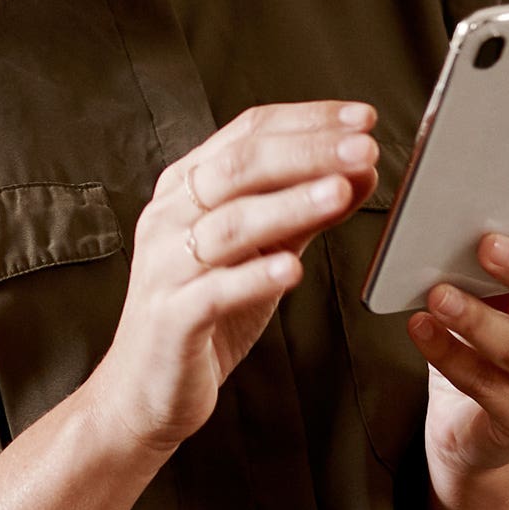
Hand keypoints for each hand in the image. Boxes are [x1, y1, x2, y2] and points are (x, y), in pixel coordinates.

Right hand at [80, 100, 377, 454]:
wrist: (146, 390)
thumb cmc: (206, 314)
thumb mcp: (262, 252)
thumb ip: (305, 211)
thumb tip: (359, 171)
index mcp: (187, 188)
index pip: (247, 134)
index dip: (306, 121)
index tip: (360, 119)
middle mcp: (169, 217)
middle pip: (239, 168)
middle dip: (307, 153)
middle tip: (362, 150)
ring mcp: (165, 267)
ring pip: (230, 223)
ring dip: (289, 205)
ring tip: (339, 193)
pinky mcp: (171, 319)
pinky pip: (215, 291)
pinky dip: (256, 276)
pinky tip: (294, 268)